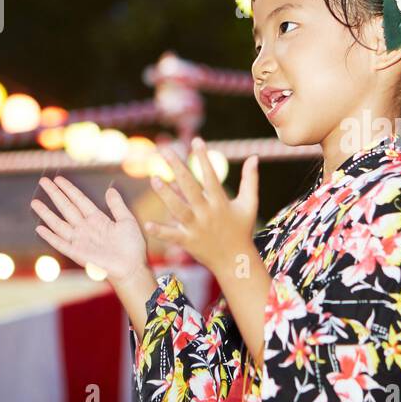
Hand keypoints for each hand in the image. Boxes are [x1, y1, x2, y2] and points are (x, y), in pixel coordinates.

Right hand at [31, 176, 147, 282]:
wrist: (131, 267)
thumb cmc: (132, 246)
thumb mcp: (127, 221)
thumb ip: (117, 205)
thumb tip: (111, 189)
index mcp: (97, 219)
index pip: (79, 200)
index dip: (69, 189)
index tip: (58, 179)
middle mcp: (85, 228)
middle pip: (66, 207)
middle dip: (54, 194)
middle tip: (43, 181)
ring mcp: (80, 240)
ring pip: (59, 223)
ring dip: (47, 213)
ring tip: (34, 202)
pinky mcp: (77, 253)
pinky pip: (60, 243)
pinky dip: (50, 236)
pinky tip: (40, 228)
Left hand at [145, 137, 259, 279]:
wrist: (236, 261)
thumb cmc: (242, 229)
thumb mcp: (249, 204)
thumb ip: (250, 180)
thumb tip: (254, 157)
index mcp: (221, 202)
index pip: (210, 176)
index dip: (203, 158)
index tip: (196, 140)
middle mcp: (208, 212)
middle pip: (190, 187)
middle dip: (178, 168)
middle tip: (165, 151)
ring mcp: (197, 227)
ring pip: (178, 209)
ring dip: (166, 194)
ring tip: (154, 178)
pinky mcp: (188, 242)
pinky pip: (172, 235)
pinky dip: (160, 231)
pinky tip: (147, 224)